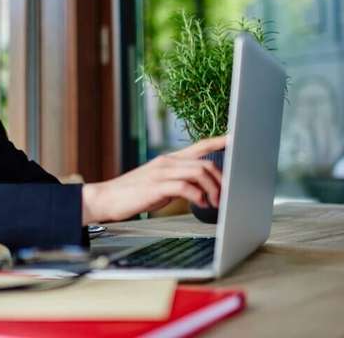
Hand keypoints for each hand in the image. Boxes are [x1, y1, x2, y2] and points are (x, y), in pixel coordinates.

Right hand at [81, 136, 225, 223]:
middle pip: (205, 162)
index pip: (199, 145)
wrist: (106, 198)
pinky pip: (185, 186)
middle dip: (221, 179)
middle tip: (225, 196)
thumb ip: (178, 181)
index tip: (236, 139)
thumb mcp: (159, 183)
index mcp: (169, 159)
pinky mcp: (156, 186)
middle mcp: (167, 162)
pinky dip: (197, 196)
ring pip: (198, 172)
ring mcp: (161, 172)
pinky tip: (199, 204)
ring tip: (213, 203)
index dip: (219, 141)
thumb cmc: (133, 193)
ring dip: (212, 189)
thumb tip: (201, 189)